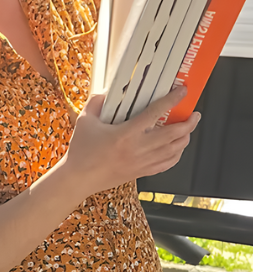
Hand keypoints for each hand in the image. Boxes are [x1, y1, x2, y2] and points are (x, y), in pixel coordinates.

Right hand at [63, 85, 200, 199]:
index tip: (182, 91)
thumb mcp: (84, 121)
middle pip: (174, 134)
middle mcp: (137, 148)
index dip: (173, 99)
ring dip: (185, 138)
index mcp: (125, 134)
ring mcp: (140, 162)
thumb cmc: (80, 152)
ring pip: (174, 150)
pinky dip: (176, 156)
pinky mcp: (139, 172)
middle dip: (189, 123)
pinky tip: (178, 149)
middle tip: (194, 114)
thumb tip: (108, 91)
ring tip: (188, 130)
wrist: (77, 180)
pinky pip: (166, 165)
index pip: (156, 112)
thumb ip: (97, 102)